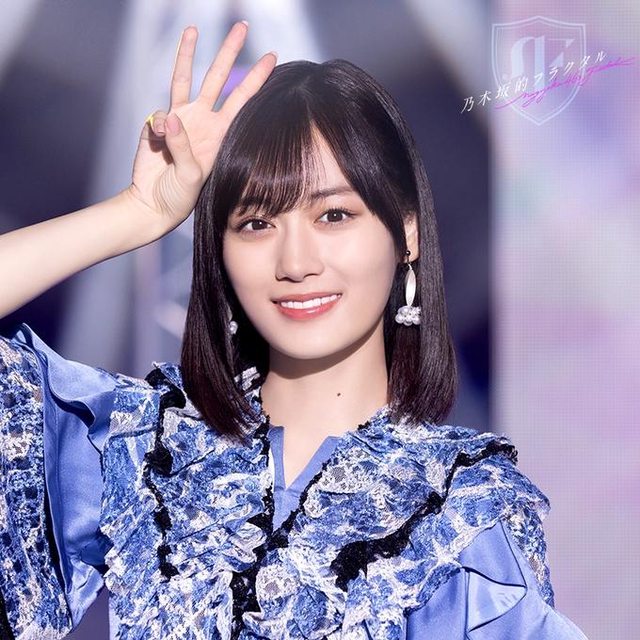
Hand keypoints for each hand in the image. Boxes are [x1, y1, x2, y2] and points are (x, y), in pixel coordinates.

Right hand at [125, 22, 275, 233]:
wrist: (152, 203)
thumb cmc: (179, 196)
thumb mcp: (190, 177)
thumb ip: (181, 146)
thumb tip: (168, 117)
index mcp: (219, 133)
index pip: (242, 99)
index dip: (256, 78)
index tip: (272, 57)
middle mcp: (202, 120)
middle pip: (217, 77)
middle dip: (229, 51)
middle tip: (241, 25)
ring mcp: (179, 119)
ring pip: (184, 78)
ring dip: (188, 54)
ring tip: (193, 29)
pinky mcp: (157, 123)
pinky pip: (156, 115)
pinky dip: (156, 129)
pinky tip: (156, 147)